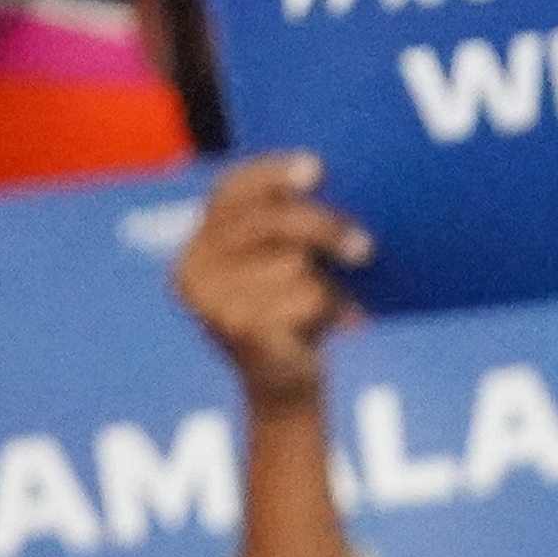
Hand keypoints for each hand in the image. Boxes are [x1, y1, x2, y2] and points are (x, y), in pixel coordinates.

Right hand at [176, 155, 369, 409]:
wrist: (287, 388)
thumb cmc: (294, 315)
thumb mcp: (285, 266)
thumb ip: (288, 228)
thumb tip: (328, 181)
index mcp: (198, 245)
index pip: (229, 192)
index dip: (272, 174)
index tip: (317, 168)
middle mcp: (193, 269)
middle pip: (267, 222)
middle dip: (323, 227)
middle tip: (365, 246)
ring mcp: (212, 301)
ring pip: (294, 262)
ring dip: (330, 284)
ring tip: (334, 305)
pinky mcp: (240, 329)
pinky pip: (307, 297)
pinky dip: (335, 309)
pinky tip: (340, 324)